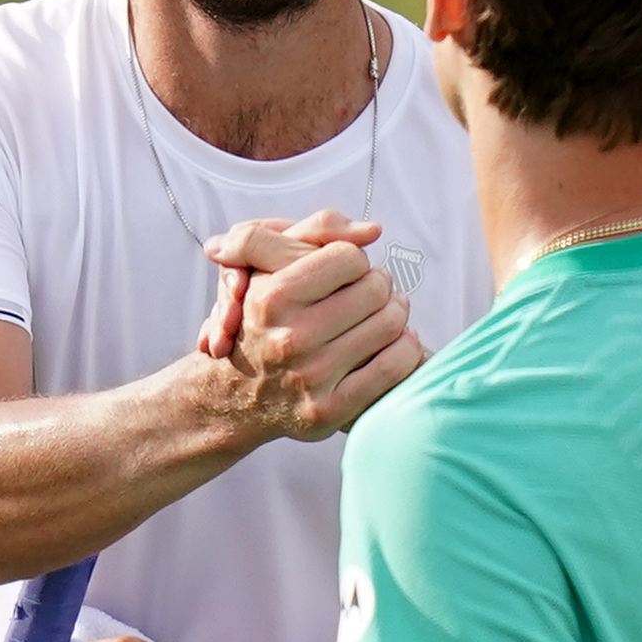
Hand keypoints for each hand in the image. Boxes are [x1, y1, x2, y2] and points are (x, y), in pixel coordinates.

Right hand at [194, 209, 424, 437]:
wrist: (237, 397)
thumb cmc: (261, 322)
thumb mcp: (264, 267)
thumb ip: (312, 232)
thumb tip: (374, 231)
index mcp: (271, 298)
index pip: (349, 256)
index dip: (353, 259)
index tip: (347, 270)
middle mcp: (289, 338)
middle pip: (375, 288)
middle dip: (379, 284)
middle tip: (372, 291)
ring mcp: (311, 377)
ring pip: (390, 324)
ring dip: (397, 313)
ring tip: (387, 313)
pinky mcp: (330, 410)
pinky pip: (393, 365)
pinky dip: (405, 348)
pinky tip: (397, 342)